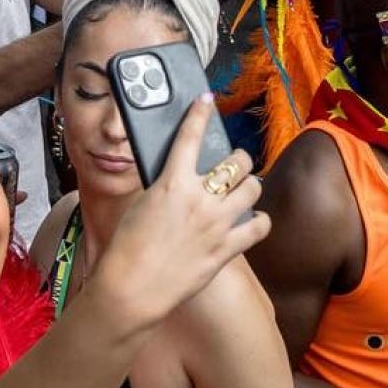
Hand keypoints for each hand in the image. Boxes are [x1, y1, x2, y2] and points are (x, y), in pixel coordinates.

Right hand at [96, 95, 268, 331]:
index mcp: (173, 182)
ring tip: (244, 186)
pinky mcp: (225, 250)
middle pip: (236, 162)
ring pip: (252, 188)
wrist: (132, 287)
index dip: (200, 112)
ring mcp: (216, 224)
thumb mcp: (143, 202)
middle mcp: (200, 198)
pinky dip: (259, 221)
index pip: (191, 135)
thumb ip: (166, 186)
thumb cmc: (128, 245)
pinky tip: (254, 220)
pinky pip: (257, 228)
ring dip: (249, 184)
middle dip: (237, 157)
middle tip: (233, 161)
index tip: (206, 101)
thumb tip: (180, 178)